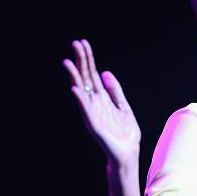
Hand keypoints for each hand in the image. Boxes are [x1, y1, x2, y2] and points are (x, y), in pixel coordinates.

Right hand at [63, 39, 140, 168]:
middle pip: (85, 78)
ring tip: (67, 62)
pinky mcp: (94, 125)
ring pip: (81, 91)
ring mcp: (92, 113)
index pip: (91, 74)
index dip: (88, 59)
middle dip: (81, 61)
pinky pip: (85, 110)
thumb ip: (114, 90)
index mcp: (101, 98)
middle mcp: (94, 103)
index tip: (83, 43)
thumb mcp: (123, 106)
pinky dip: (80, 99)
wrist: (128, 152)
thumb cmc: (125, 132)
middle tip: (75, 43)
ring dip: (74, 76)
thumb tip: (105, 72)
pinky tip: (75, 88)